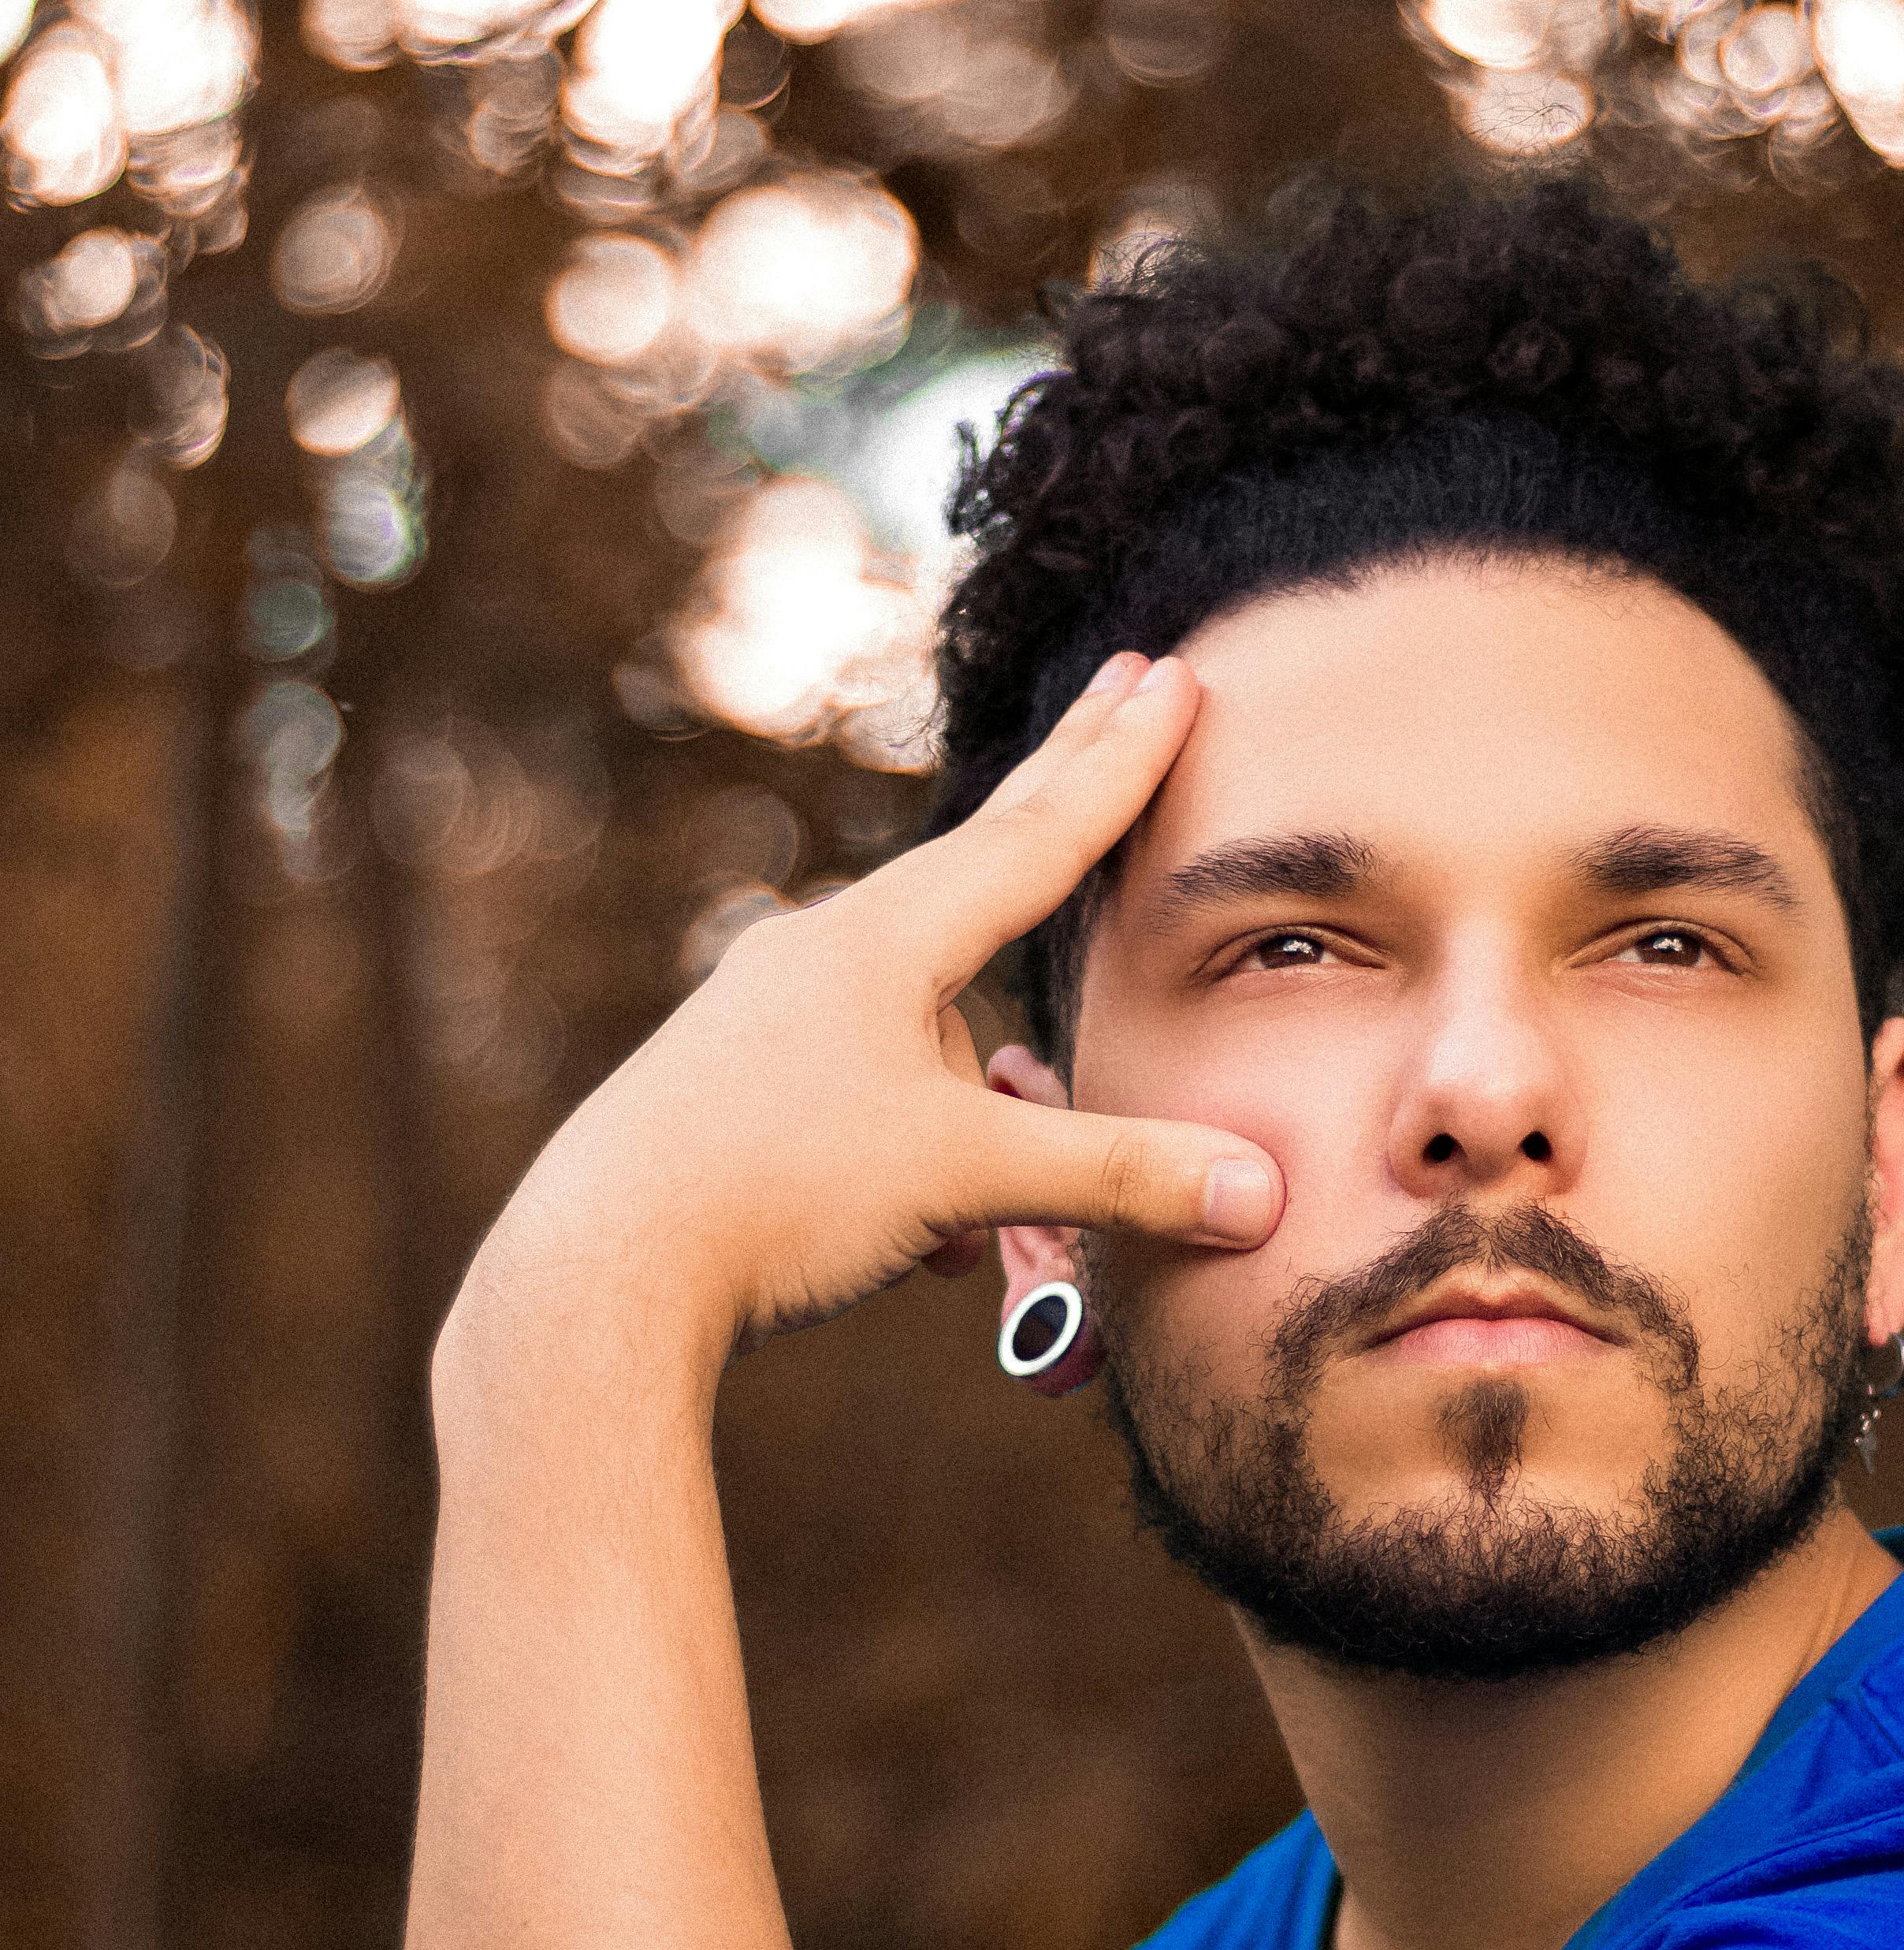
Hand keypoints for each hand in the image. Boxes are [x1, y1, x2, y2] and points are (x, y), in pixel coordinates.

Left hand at [445, 653, 1278, 1376]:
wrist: (593, 1275)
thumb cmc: (773, 1199)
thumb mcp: (965, 1181)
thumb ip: (1120, 1177)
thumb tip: (1265, 1199)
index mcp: (883, 940)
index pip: (1036, 834)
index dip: (1120, 762)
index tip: (1171, 674)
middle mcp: (821, 949)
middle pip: (977, 861)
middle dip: (1066, 783)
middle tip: (1128, 680)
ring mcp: (768, 1009)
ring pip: (924, 1029)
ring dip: (973, 1109)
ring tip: (953, 1226)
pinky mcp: (733, 1081)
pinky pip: (865, 1091)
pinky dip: (913, 1150)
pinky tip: (909, 1245)